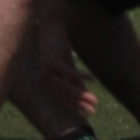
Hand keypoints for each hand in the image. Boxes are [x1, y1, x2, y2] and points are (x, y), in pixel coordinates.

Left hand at [30, 6, 96, 131]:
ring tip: (95, 99)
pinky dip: (81, 76)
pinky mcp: (52, 62)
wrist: (51, 26)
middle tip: (95, 108)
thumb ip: (74, 79)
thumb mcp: (67, 65)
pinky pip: (69, 73)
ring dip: (82, 93)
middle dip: (81, 102)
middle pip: (65, 95)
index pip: (63, 98)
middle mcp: (44, 79)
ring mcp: (47, 71)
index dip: (76, 106)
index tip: (88, 113)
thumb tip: (84, 94)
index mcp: (47, 81)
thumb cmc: (58, 45)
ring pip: (66, 87)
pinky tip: (92, 79)